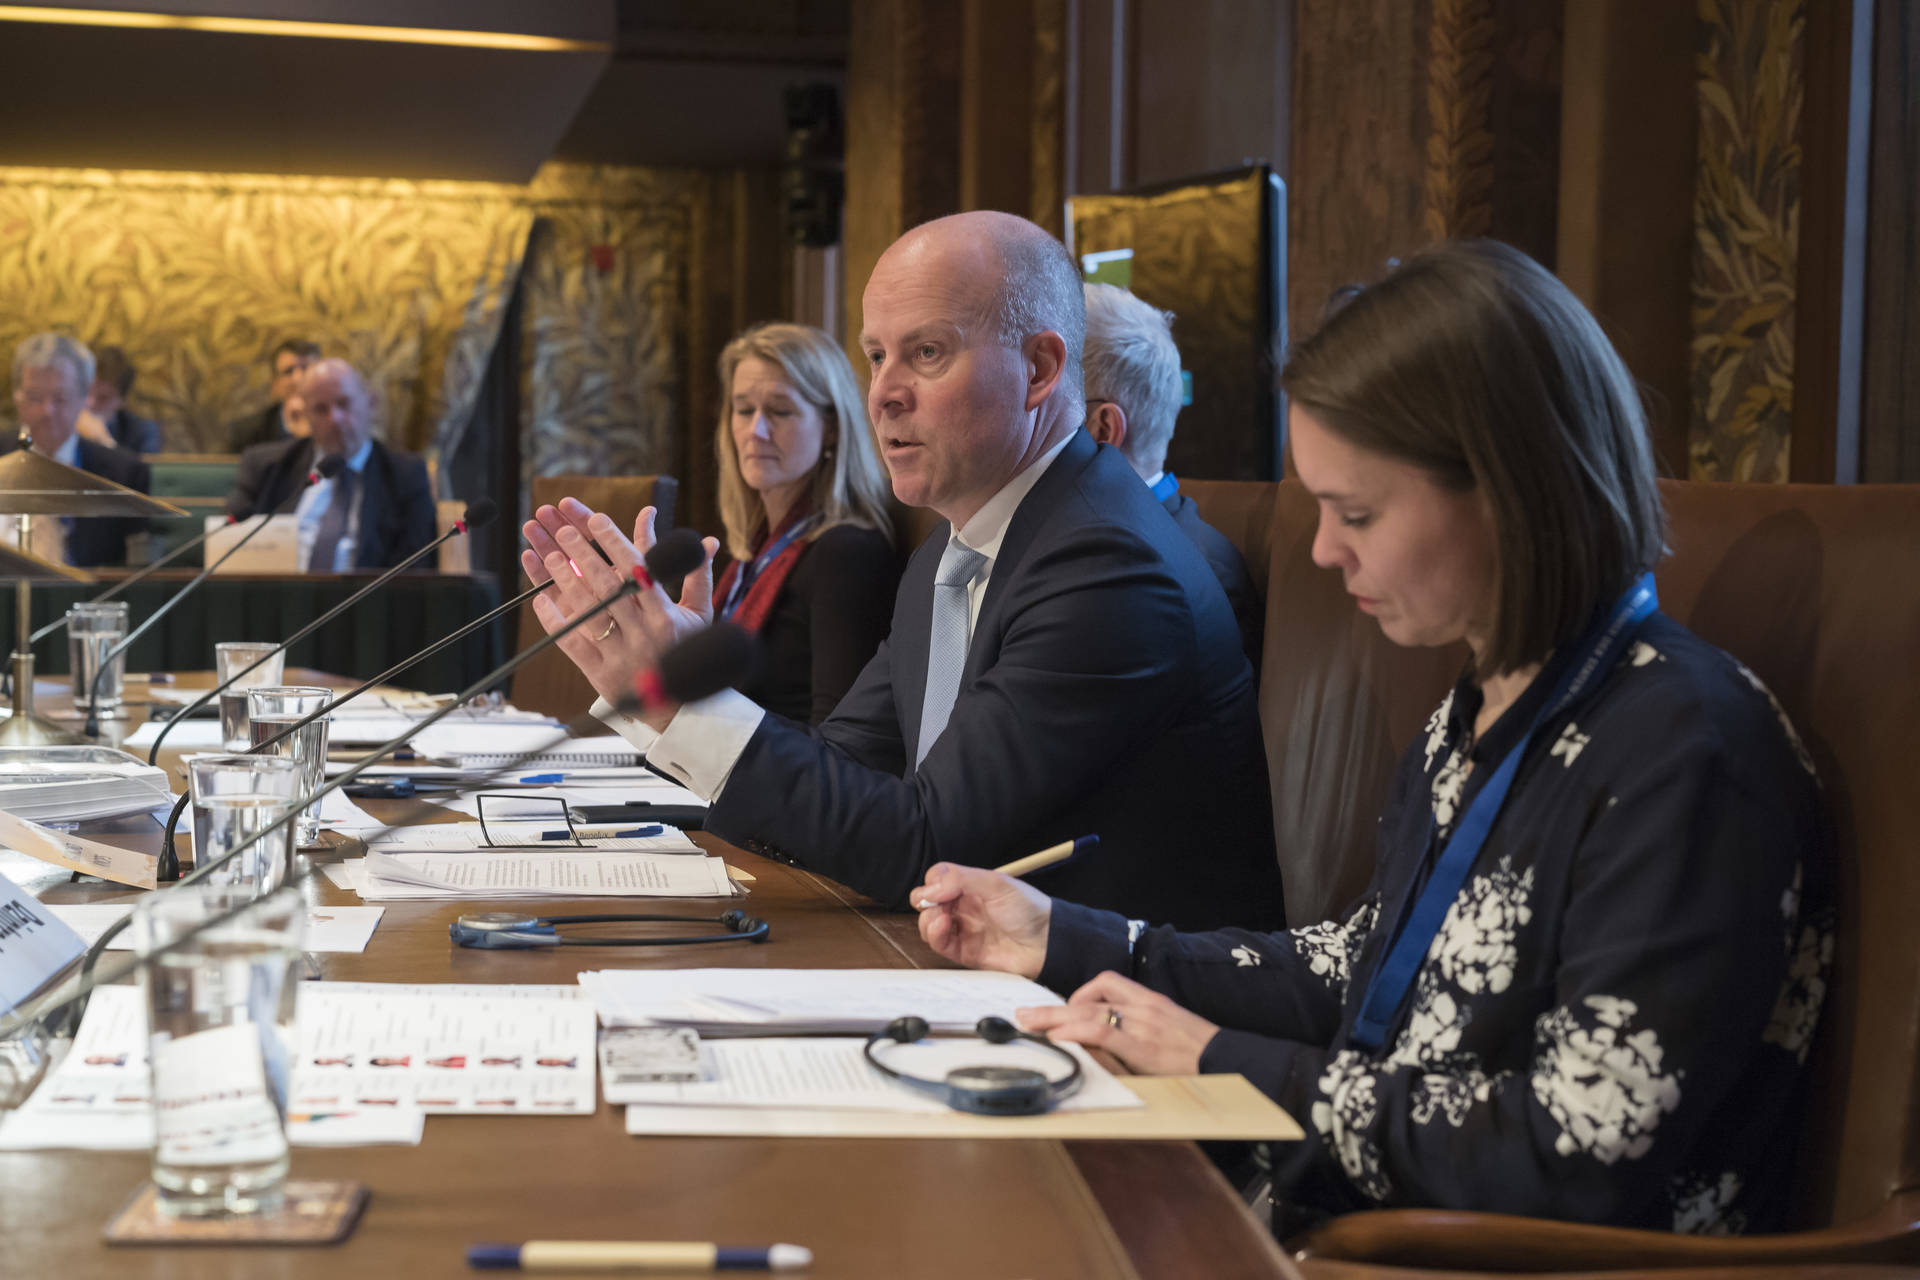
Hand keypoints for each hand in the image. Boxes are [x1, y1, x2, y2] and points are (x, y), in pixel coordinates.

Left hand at [520, 500, 718, 717]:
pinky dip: (555, 620)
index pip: (638, 571)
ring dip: (566, 581)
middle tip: (563, 531)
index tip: (597, 519)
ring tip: (550, 556)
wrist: (678, 709)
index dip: (615, 543)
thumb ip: (698, 576)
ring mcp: (620, 654)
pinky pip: (572, 643)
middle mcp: (643, 633)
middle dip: (583, 555)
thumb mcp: (699, 616)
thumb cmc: (686, 653)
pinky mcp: (600, 674)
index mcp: (666, 615)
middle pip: (608, 586)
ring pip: (588, 611)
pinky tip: (541, 599)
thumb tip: (707, 541)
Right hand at [913, 863, 1051, 979]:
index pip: (938, 880)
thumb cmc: (1028, 909)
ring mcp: (964, 929)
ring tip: (942, 919)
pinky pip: (940, 945)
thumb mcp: (995, 884)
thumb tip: (928, 889)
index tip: (938, 887)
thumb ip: (959, 879)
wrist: (1047, 942)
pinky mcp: (965, 952)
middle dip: (926, 902)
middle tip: (938, 904)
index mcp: (971, 887)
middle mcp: (965, 907)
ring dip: (928, 920)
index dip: (932, 883)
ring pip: (929, 924)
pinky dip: (935, 935)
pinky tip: (942, 928)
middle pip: (928, 902)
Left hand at [1016, 971, 1217, 1076]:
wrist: (1228, 1060)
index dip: (1080, 993)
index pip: (1109, 982)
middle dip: (1053, 1005)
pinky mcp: (1141, 1045)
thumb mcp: (1169, 1034)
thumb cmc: (1199, 1053)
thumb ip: (1139, 1034)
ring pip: (1088, 1010)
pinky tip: (1057, 1038)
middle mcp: (1143, 1005)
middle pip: (1089, 996)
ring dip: (1053, 1017)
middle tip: (1024, 1014)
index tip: (1063, 1008)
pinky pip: (1100, 1031)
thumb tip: (1105, 1048)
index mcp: (1150, 1000)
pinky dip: (1075, 1032)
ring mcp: (1141, 1023)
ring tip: (1028, 1025)